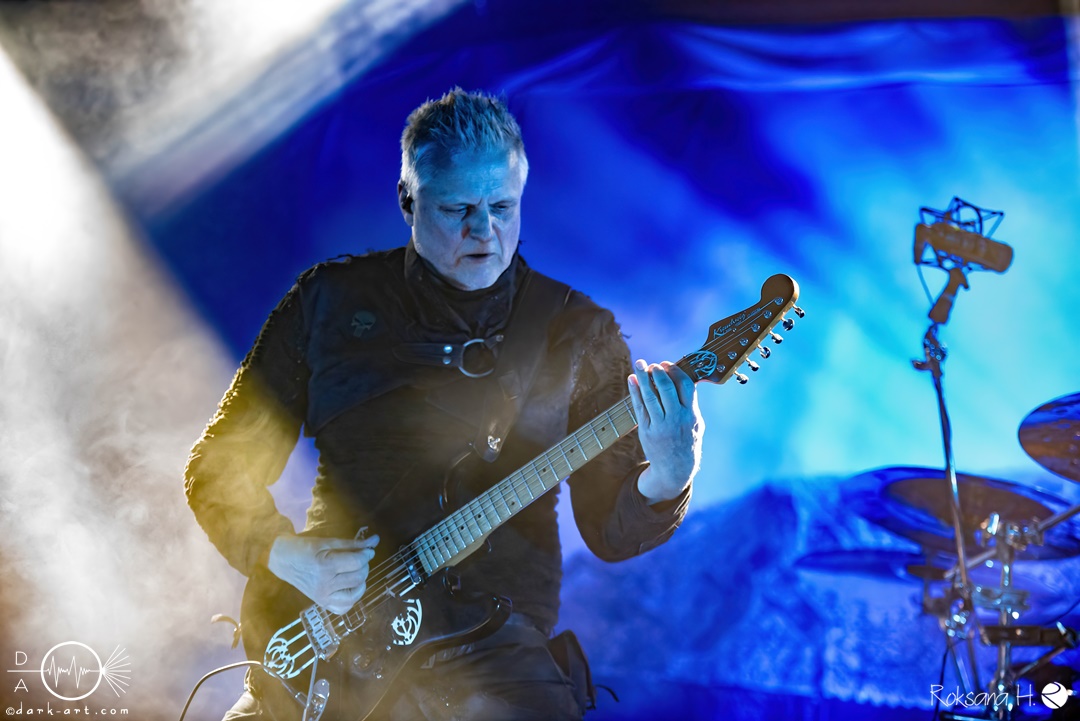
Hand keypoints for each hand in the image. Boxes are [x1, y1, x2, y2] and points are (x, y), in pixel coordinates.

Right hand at [267, 533, 379, 613]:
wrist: (282, 561)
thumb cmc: (303, 548)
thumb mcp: (327, 541)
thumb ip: (352, 543)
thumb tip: (375, 540)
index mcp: (325, 566)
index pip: (357, 562)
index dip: (367, 554)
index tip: (367, 549)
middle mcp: (325, 585)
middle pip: (358, 577)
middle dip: (364, 566)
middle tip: (358, 559)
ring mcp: (323, 597)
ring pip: (355, 595)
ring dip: (360, 582)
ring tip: (355, 572)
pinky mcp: (322, 604)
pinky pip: (344, 608)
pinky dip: (352, 599)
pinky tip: (350, 587)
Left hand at [627, 359, 703, 504]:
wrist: (675, 470)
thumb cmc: (686, 442)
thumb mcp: (696, 424)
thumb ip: (690, 404)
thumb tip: (682, 380)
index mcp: (691, 415)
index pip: (685, 386)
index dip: (675, 372)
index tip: (667, 364)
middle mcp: (676, 419)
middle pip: (666, 389)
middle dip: (658, 372)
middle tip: (652, 364)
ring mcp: (660, 426)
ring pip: (651, 397)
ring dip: (644, 377)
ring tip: (639, 363)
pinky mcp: (647, 431)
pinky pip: (640, 407)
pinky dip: (635, 392)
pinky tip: (632, 380)